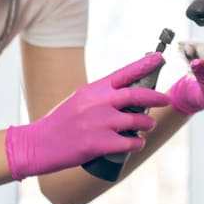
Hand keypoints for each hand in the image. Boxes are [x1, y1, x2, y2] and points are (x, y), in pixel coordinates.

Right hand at [5, 52, 170, 179]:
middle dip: (156, 97)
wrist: (38, 144)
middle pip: (136, 95)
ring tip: (148, 125)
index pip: (123, 73)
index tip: (159, 59)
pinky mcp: (97, 144)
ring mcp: (98, 123)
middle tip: (166, 99)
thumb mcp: (80, 100)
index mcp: (92, 90)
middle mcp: (96, 103)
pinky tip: (138, 142)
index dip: (144, 65)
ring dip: (147, 124)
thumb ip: (102, 96)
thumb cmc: (61, 123)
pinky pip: (129, 142)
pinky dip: (138, 142)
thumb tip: (131, 97)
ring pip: (136, 120)